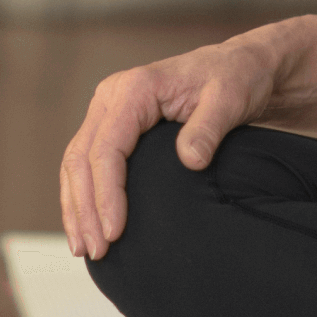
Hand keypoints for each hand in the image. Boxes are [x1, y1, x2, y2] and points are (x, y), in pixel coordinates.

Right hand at [60, 38, 278, 260]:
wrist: (240, 67)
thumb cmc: (235, 79)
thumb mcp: (230, 100)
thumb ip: (209, 128)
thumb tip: (191, 161)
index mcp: (135, 88)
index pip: (106, 148)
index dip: (106, 194)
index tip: (115, 232)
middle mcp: (113, 96)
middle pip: (81, 158)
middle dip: (84, 208)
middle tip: (96, 250)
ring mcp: (110, 110)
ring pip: (77, 164)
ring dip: (76, 207)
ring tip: (85, 248)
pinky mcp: (114, 126)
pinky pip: (88, 162)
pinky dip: (84, 195)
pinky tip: (88, 225)